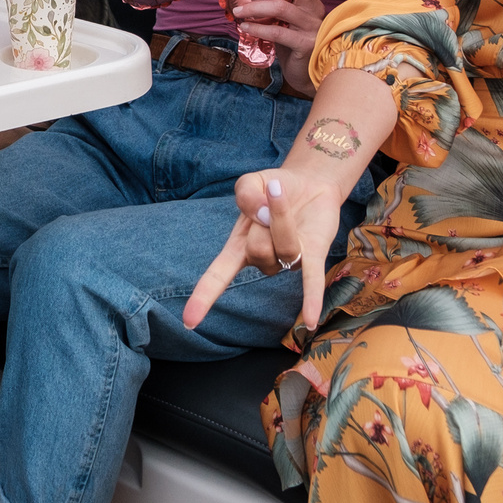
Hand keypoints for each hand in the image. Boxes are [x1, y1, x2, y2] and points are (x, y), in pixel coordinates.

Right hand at [183, 167, 343, 330]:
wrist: (307, 180)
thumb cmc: (272, 187)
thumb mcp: (249, 183)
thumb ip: (244, 194)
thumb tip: (261, 214)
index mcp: (239, 247)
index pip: (217, 277)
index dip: (203, 298)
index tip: (189, 322)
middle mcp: (263, 259)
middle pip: (256, 250)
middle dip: (262, 217)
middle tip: (269, 198)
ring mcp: (289, 259)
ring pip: (282, 249)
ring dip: (281, 216)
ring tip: (282, 194)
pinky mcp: (314, 254)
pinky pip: (310, 281)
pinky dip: (310, 300)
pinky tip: (312, 321)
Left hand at [228, 0, 324, 93]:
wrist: (308, 72)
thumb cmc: (294, 40)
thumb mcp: (290, 16)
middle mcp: (315, 8)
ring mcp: (312, 26)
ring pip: (282, 6)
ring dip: (254, 6)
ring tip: (238, 10)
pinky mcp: (305, 45)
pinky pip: (277, 32)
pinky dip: (257, 28)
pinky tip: (245, 28)